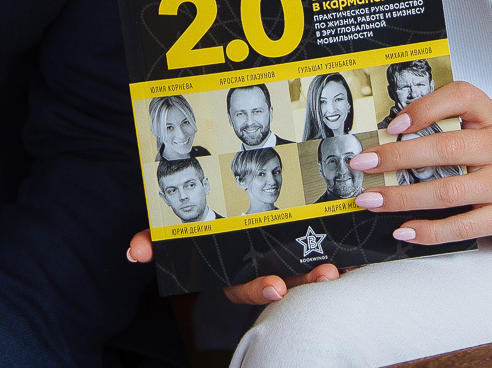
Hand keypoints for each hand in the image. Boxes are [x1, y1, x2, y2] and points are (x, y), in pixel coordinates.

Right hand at [126, 228, 341, 304]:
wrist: (219, 204)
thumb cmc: (202, 224)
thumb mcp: (178, 232)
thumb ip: (156, 240)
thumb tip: (135, 251)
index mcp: (235, 269)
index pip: (246, 286)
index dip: (260, 288)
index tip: (276, 287)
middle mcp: (262, 267)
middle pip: (287, 281)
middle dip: (306, 282)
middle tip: (325, 274)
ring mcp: (285, 257)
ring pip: (307, 269)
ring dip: (324, 269)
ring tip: (340, 265)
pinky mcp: (306, 242)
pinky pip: (323, 250)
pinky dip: (340, 252)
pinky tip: (356, 250)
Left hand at [346, 81, 491, 250]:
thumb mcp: (480, 135)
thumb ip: (445, 128)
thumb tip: (385, 137)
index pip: (462, 96)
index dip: (426, 107)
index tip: (393, 124)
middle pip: (446, 148)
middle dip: (397, 157)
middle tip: (362, 165)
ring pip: (448, 190)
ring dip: (403, 197)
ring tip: (371, 200)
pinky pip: (461, 225)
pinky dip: (428, 229)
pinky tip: (403, 229)